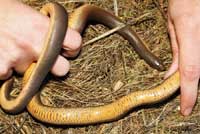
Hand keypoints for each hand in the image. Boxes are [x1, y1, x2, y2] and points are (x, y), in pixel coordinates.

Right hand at [0, 0, 81, 79]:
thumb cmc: (2, 9)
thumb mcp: (28, 13)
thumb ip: (45, 28)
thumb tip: (56, 40)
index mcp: (44, 27)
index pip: (75, 43)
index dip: (72, 47)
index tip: (66, 48)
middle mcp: (35, 44)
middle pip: (63, 69)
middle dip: (57, 66)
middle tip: (46, 59)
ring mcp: (18, 58)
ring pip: (33, 73)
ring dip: (25, 64)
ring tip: (13, 48)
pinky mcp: (0, 68)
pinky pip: (9, 75)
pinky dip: (5, 68)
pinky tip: (1, 54)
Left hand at [166, 0, 199, 115]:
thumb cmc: (184, 0)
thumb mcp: (174, 24)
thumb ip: (176, 50)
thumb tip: (171, 74)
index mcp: (191, 31)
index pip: (190, 70)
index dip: (189, 93)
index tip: (185, 108)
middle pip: (199, 71)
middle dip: (190, 83)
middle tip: (182, 86)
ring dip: (194, 71)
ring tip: (184, 60)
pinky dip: (196, 62)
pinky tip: (193, 53)